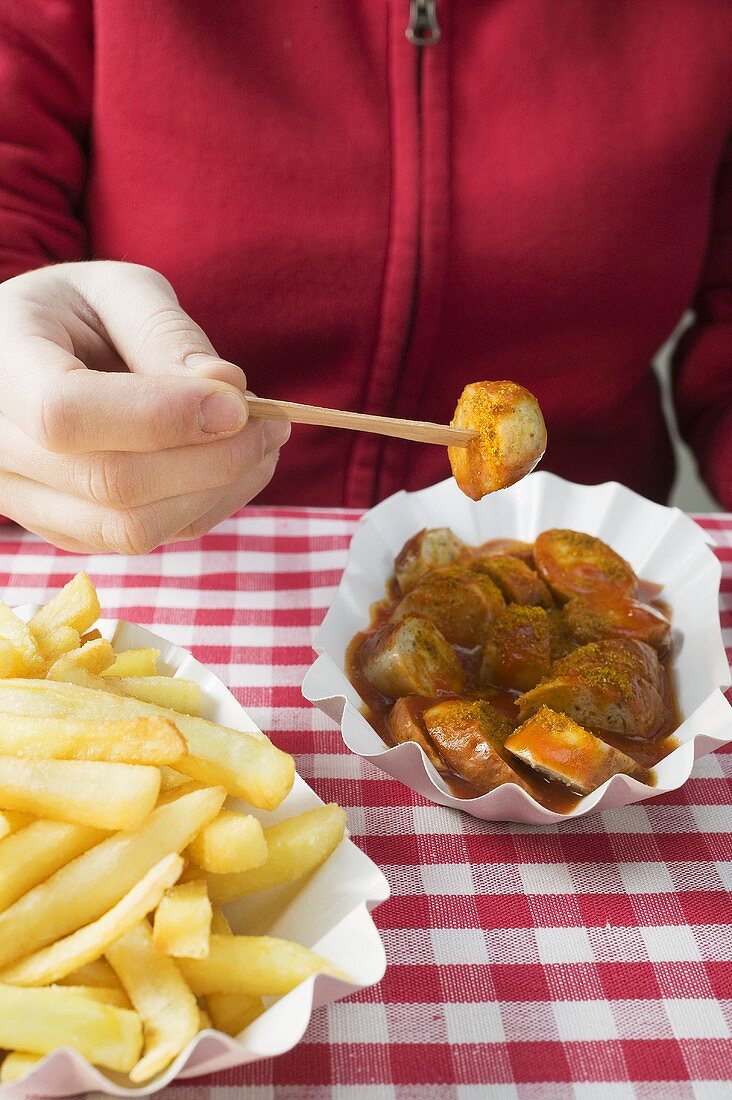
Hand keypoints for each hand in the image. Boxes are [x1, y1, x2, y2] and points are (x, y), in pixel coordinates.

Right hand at [0, 261, 289, 552]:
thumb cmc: (72, 314)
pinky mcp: (64, 531)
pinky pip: (142, 540)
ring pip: (133, 529)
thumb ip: (165, 331)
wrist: (24, 359)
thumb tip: (228, 387)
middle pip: (113, 485)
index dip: (162, 416)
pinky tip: (230, 467)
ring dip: (217, 492)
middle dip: (214, 460)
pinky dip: (203, 507)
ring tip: (262, 443)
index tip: (239, 403)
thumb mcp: (113, 289)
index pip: (67, 413)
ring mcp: (25, 502)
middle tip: (273, 424)